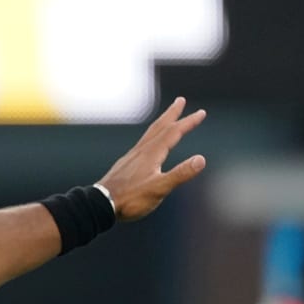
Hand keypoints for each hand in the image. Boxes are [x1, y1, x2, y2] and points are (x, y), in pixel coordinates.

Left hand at [97, 97, 205, 221]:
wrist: (101, 204)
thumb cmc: (130, 198)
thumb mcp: (159, 188)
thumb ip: (180, 174)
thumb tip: (201, 159)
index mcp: (152, 154)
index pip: (173, 132)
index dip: (188, 122)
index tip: (201, 113)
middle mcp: (142, 151)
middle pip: (159, 127)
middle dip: (172, 113)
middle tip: (180, 100)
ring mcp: (132, 157)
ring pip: (149, 134)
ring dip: (161, 123)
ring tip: (167, 117)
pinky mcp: (126, 164)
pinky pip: (142, 144)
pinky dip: (151, 137)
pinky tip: (149, 145)